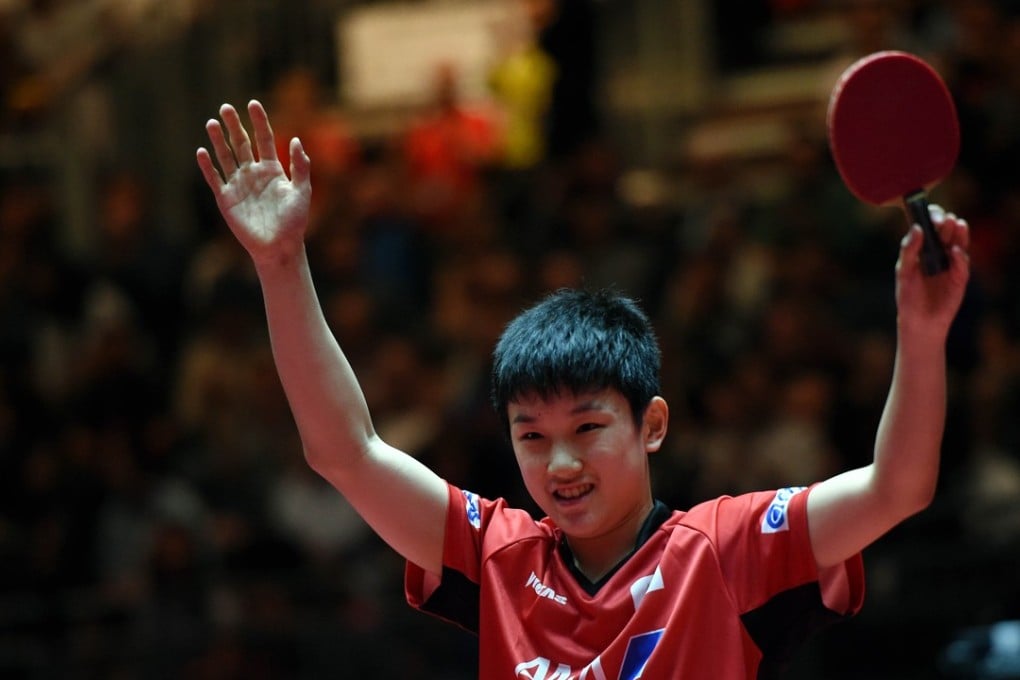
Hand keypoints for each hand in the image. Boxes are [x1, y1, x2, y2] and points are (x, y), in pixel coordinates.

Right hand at [196, 100, 310, 267]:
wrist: (280, 246)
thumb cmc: (295, 221)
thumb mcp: (302, 192)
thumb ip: (300, 166)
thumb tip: (296, 139)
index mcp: (273, 169)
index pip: (264, 139)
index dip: (259, 121)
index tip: (253, 103)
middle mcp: (254, 173)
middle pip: (242, 143)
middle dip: (234, 125)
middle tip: (226, 107)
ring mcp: (239, 185)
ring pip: (226, 157)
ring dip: (219, 140)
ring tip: (212, 122)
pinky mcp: (226, 199)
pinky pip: (215, 178)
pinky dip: (208, 166)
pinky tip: (201, 151)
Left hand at [895, 204, 969, 338]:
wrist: (918, 321)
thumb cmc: (908, 295)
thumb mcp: (904, 271)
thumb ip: (909, 249)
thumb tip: (917, 228)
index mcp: (924, 249)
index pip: (931, 228)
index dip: (932, 219)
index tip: (931, 218)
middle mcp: (940, 253)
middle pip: (947, 233)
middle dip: (946, 224)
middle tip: (945, 220)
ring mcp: (952, 265)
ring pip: (959, 244)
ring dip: (959, 235)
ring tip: (957, 225)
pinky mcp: (960, 278)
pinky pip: (962, 265)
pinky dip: (960, 257)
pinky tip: (955, 251)